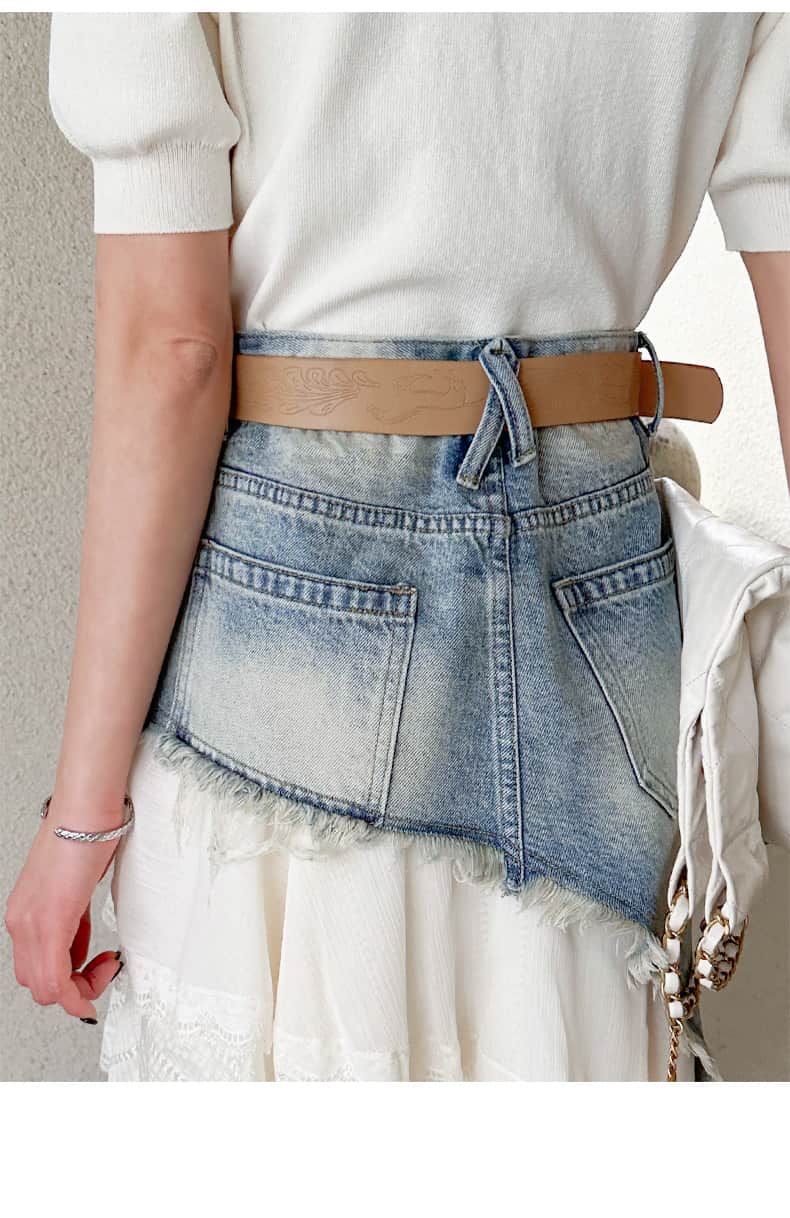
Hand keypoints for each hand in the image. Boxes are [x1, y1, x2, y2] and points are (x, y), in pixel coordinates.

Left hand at [5, 812, 123, 1021]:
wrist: (86, 811)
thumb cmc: (83, 836)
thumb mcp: (73, 889)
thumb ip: (71, 921)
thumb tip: (78, 945)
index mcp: (24, 914)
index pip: (34, 970)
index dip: (66, 982)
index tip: (92, 973)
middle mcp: (20, 922)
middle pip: (37, 985)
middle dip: (75, 989)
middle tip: (101, 971)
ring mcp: (31, 923)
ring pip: (45, 988)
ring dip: (80, 988)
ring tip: (104, 967)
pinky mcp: (51, 921)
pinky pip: (57, 979)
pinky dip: (79, 991)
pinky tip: (101, 974)